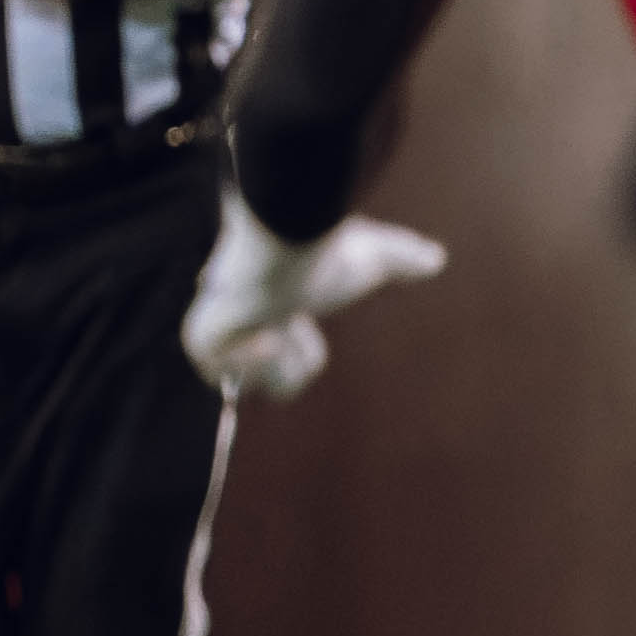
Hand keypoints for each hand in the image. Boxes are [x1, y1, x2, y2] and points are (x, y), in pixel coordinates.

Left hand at [182, 195, 445, 398]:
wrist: (286, 248)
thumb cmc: (324, 251)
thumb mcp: (373, 259)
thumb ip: (400, 260)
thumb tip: (435, 258)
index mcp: (270, 315)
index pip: (288, 366)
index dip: (304, 351)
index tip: (299, 317)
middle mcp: (237, 328)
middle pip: (278, 385)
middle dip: (296, 358)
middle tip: (289, 324)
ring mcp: (215, 335)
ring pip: (257, 387)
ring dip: (278, 358)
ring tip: (273, 324)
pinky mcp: (199, 341)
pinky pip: (231, 381)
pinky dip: (257, 360)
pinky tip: (257, 330)